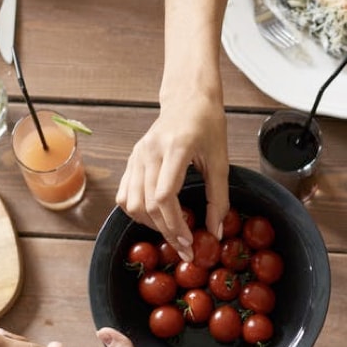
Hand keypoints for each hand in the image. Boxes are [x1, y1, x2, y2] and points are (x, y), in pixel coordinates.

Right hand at [116, 91, 229, 259]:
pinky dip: (137, 211)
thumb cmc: (208, 124)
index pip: (164, 196)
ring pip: (131, 203)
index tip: (189, 241)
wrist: (188, 98)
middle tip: (184, 247)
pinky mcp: (132, 158)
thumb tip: (216, 232)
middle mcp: (150, 152)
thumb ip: (219, 198)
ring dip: (149, 224)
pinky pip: (125, 194)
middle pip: (147, 204)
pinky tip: (155, 217)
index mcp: (175, 148)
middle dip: (166, 231)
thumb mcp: (221, 160)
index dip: (175, 224)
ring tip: (171, 232)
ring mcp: (137, 155)